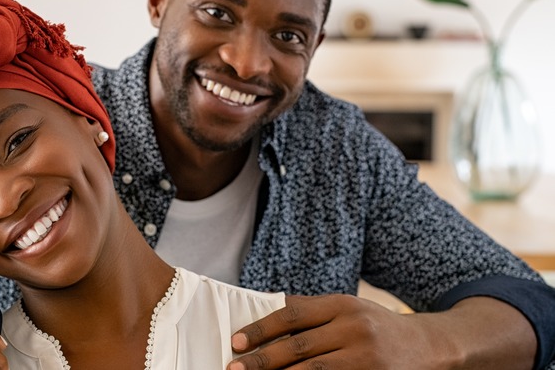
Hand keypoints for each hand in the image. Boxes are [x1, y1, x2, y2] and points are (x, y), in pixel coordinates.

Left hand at [227, 294, 536, 369]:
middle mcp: (354, 328)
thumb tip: (264, 319)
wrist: (432, 348)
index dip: (262, 329)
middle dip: (262, 360)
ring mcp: (366, 358)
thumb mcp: (348, 310)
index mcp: (343, 305)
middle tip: (234, 368)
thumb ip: (311, 314)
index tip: (237, 342)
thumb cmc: (377, 328)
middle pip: (298, 347)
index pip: (292, 315)